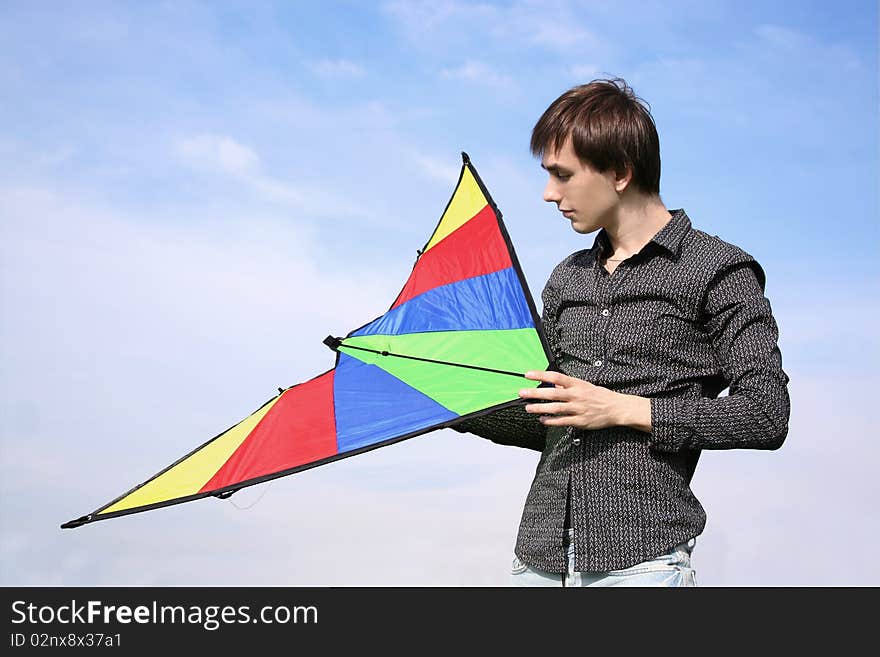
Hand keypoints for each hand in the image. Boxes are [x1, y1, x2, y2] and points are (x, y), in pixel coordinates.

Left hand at [519, 370, 650, 430]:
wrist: (616, 408)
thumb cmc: (599, 395)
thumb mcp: (584, 385)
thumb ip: (568, 385)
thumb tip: (553, 383)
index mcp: (577, 384)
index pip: (556, 377)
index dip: (541, 375)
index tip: (528, 374)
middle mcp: (576, 395)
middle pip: (552, 393)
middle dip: (535, 393)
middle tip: (522, 393)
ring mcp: (578, 409)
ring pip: (555, 408)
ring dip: (540, 408)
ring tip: (528, 408)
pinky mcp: (580, 421)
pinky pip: (562, 421)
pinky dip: (551, 421)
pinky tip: (542, 420)